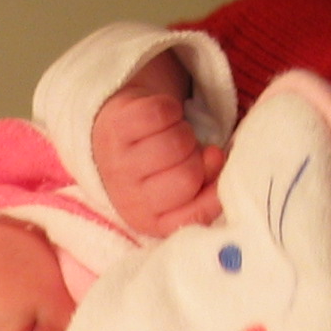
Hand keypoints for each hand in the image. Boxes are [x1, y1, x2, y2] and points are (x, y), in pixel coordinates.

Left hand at [92, 60, 226, 236]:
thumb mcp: (188, 190)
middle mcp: (129, 199)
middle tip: (186, 152)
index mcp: (150, 221)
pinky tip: (161, 119)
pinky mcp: (114, 129)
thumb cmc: (162, 168)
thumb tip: (216, 158)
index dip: (212, 187)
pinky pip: (160, 113)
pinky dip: (170, 109)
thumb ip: (209, 187)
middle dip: (197, 157)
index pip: (197, 214)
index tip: (209, 168)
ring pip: (176, 142)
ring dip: (184, 131)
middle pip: (188, 176)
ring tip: (173, 135)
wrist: (121, 138)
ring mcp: (117, 164)